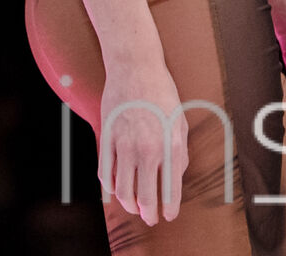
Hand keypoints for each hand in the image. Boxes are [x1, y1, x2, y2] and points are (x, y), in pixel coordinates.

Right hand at [96, 56, 190, 226]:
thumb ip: (180, 153)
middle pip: (144, 196)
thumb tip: (175, 178)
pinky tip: (116, 187)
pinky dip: (110, 185)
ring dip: (128, 203)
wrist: (136, 66)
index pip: (169, 191)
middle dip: (147, 214)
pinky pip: (105, 171)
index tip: (167, 216)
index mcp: (169, 145)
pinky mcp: (107, 135)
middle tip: (148, 218)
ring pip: (122, 188)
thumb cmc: (162, 93)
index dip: (168, 209)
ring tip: (133, 205)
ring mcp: (124, 142)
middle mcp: (147, 148)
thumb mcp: (180, 122)